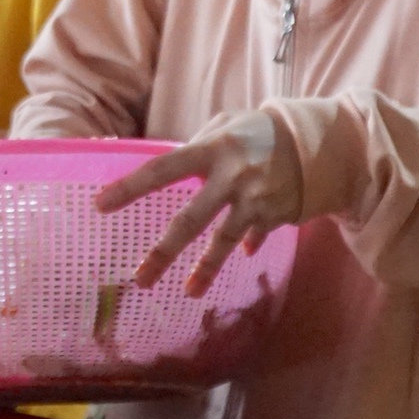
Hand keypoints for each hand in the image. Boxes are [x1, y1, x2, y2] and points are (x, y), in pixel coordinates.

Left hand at [95, 109, 303, 293]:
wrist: (317, 142)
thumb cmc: (257, 132)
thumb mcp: (224, 126)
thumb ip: (194, 148)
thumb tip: (167, 174)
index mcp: (211, 150)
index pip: (161, 169)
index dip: (130, 187)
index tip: (100, 205)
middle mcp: (230, 178)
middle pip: (190, 221)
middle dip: (164, 252)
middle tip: (139, 279)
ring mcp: (253, 200)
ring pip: (223, 241)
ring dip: (205, 269)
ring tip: (188, 292)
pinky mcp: (273, 216)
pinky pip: (250, 237)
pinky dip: (244, 246)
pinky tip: (243, 256)